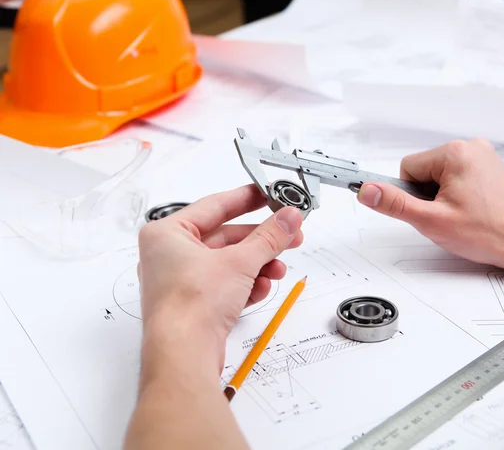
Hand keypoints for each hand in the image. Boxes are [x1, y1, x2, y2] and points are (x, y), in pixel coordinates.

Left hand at [137, 184, 303, 372]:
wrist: (183, 356)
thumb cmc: (190, 306)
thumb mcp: (239, 262)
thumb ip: (269, 237)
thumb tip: (288, 218)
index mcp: (167, 234)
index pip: (214, 206)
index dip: (246, 199)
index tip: (269, 194)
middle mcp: (170, 256)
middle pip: (226, 237)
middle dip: (260, 240)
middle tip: (288, 233)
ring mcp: (181, 281)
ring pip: (228, 263)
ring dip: (258, 265)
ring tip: (278, 268)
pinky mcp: (194, 304)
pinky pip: (226, 285)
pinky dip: (246, 285)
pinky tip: (262, 288)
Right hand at [357, 139, 503, 268]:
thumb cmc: (487, 232)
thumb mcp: (431, 220)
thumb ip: (395, 204)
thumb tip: (367, 191)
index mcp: (455, 153)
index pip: (407, 168)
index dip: (413, 195)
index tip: (430, 209)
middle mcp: (470, 147)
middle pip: (423, 170)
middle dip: (428, 195)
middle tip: (449, 215)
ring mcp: (481, 155)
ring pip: (438, 175)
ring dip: (441, 195)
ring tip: (462, 213)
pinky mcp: (488, 166)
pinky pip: (455, 176)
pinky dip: (456, 193)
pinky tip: (470, 209)